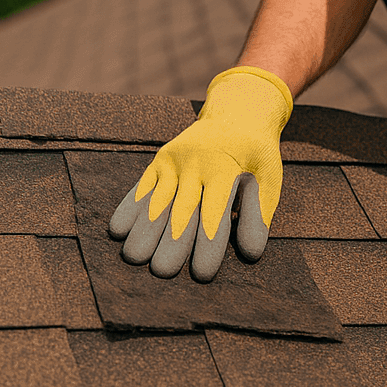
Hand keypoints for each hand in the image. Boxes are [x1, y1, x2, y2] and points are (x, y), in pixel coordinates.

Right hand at [108, 66, 292, 280]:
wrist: (239, 113)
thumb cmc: (256, 156)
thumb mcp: (268, 178)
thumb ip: (259, 214)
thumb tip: (251, 253)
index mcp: (227, 168)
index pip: (215, 212)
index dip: (209, 244)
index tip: (202, 273)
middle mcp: (198, 163)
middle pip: (183, 209)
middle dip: (172, 241)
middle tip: (162, 272)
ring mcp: (176, 159)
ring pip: (158, 199)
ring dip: (145, 229)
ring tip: (134, 258)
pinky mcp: (161, 159)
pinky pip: (144, 186)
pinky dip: (130, 207)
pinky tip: (118, 230)